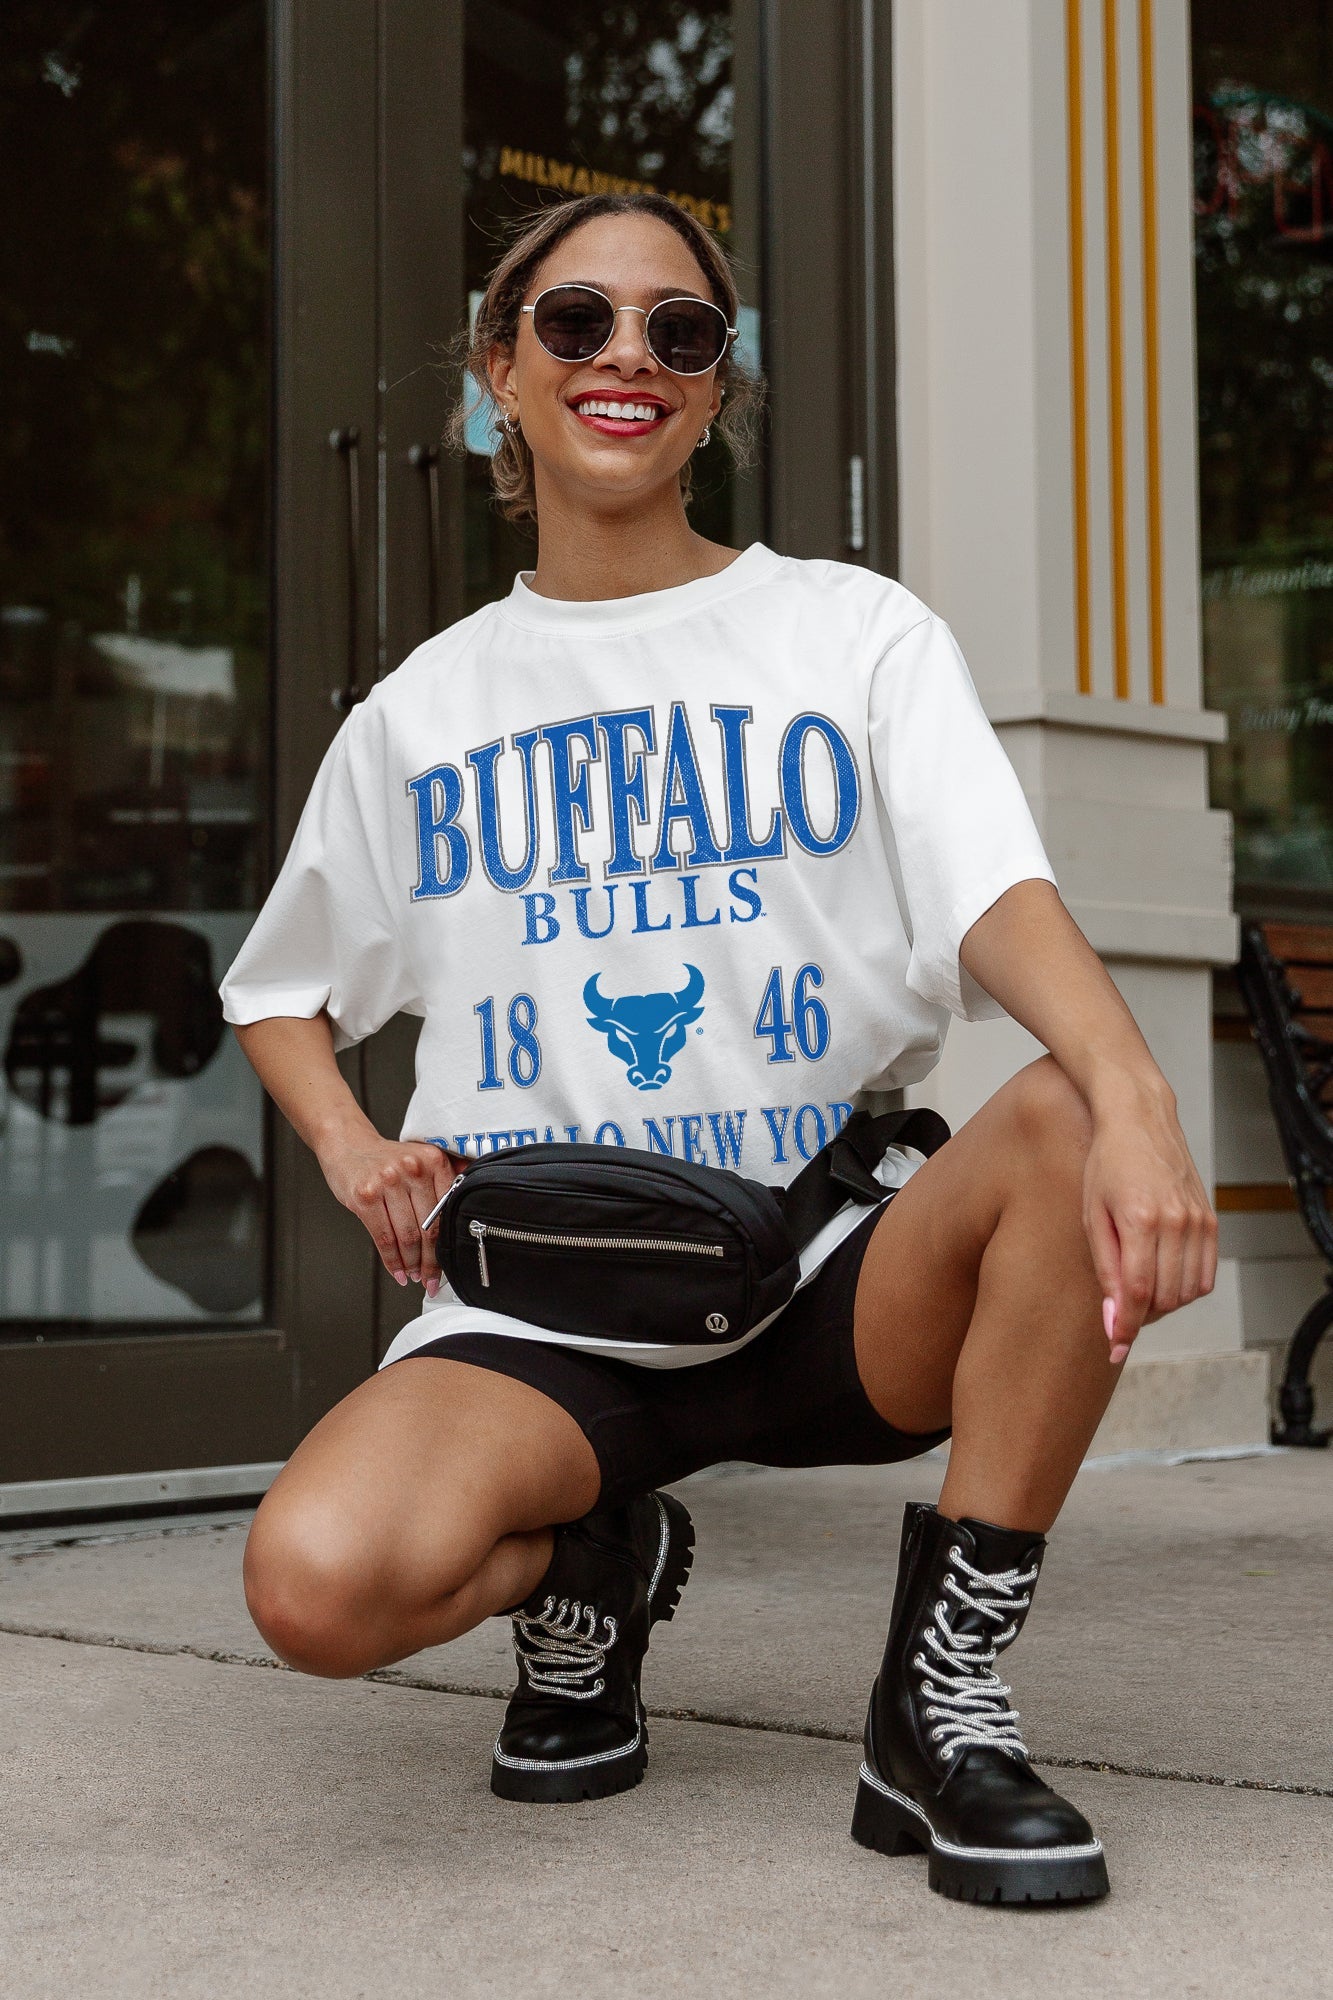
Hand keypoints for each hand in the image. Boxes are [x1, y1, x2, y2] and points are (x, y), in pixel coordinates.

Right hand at [316, 1131, 461, 1294]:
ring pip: (406, 1236)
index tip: (450, 1263)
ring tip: (414, 1275)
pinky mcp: (365, 1196)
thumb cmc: (387, 1159)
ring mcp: (387, 1182)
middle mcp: (413, 1169)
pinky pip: (383, 1237)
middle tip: (430, 1278)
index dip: (449, 1245)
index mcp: (433, 1161)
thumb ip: (448, 1177)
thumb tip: (474, 1203)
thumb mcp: (423, 1158)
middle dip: (430, 1261)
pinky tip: (397, 1271)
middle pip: (428, 1228)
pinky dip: (391, 1260)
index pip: (447, 1212)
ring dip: (411, 1264)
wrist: (349, 1145)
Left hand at [1081, 1080, 1217, 1360]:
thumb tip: (1116, 1321)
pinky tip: (1162, 1278)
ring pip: (1188, 1292)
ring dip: (1163, 1304)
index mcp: (1139, 1218)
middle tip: (1120, 1312)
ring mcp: (1197, 1220)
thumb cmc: (1106, 1164)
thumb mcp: (1092, 1216)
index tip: (1114, 1347)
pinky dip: (1185, 1288)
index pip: (1139, 1292)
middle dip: (1141, 1316)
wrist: (1139, 1120)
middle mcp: (1175, 1221)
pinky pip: (1204, 1275)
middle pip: (1166, 1298)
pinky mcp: (1210, 1220)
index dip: (1126, 1327)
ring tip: (1138, 1291)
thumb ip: (1106, 1270)